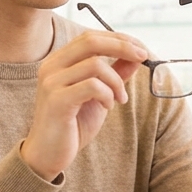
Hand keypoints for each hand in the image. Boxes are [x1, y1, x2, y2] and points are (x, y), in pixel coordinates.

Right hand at [22, 31, 148, 180]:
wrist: (48, 153)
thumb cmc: (72, 124)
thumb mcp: (98, 95)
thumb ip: (114, 74)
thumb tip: (136, 56)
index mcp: (58, 62)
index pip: (90, 37)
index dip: (118, 39)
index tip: (141, 49)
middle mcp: (51, 67)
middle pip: (91, 42)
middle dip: (123, 46)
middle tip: (144, 57)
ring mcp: (51, 82)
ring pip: (95, 65)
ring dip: (117, 81)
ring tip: (120, 99)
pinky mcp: (57, 100)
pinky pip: (92, 86)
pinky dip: (108, 94)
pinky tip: (108, 107)